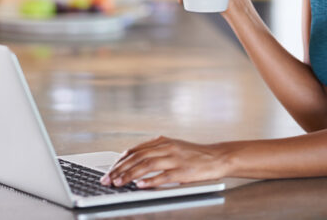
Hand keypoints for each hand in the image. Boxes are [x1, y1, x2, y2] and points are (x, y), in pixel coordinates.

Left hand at [100, 136, 228, 188]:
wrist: (217, 156)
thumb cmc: (194, 155)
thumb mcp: (173, 146)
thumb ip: (156, 150)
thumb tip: (134, 157)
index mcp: (163, 141)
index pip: (135, 150)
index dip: (120, 160)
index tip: (110, 170)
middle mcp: (167, 148)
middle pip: (137, 157)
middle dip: (120, 169)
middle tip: (108, 179)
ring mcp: (175, 159)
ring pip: (147, 165)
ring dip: (130, 175)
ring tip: (119, 183)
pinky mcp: (183, 171)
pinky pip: (164, 176)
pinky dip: (150, 181)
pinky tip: (140, 186)